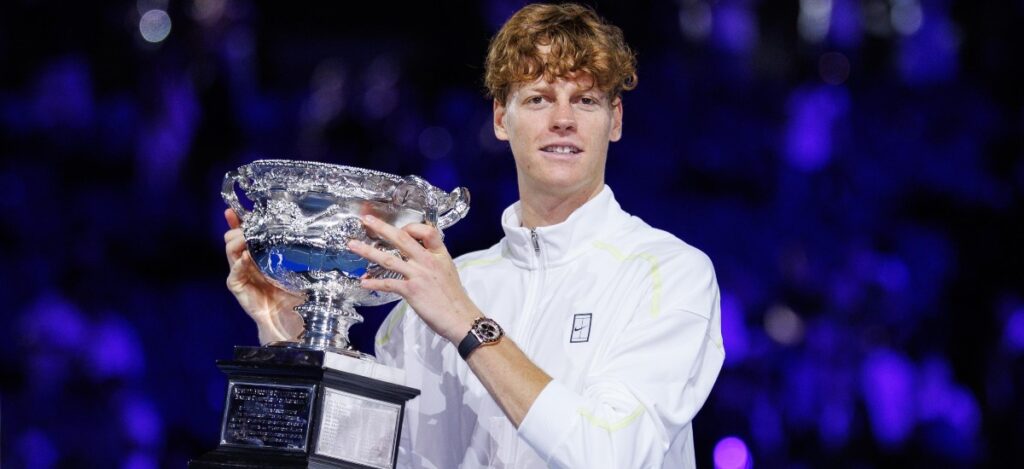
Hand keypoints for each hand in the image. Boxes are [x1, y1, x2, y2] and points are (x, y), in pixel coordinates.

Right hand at [223, 208, 304, 344]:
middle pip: (232, 239)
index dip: (238, 221)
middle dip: (238, 229)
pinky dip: (238, 264)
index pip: (245, 234)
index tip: (233, 210)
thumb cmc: (294, 293)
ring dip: (237, 242)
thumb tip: (310, 232)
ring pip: (230, 251)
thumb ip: (295, 252)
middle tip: (248, 226)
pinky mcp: (238, 288)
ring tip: (247, 238)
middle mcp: (247, 262)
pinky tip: (245, 257)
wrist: (289, 319)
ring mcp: (241, 274)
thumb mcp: (297, 268)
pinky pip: (233, 273)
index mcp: (259, 255)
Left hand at [347, 215, 478, 343]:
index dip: (411, 226)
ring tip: (353, 245)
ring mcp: (418, 275)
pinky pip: (388, 284)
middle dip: (382, 228)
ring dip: (368, 251)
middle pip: (401, 239)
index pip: (426, 230)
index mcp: (439, 254)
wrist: (460, 318)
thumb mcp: (448, 270)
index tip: (399, 228)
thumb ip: (433, 259)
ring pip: (388, 259)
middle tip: (367, 220)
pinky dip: (374, 283)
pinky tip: (364, 282)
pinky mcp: (411, 291)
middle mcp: (427, 261)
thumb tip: (417, 255)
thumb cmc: (454, 297)